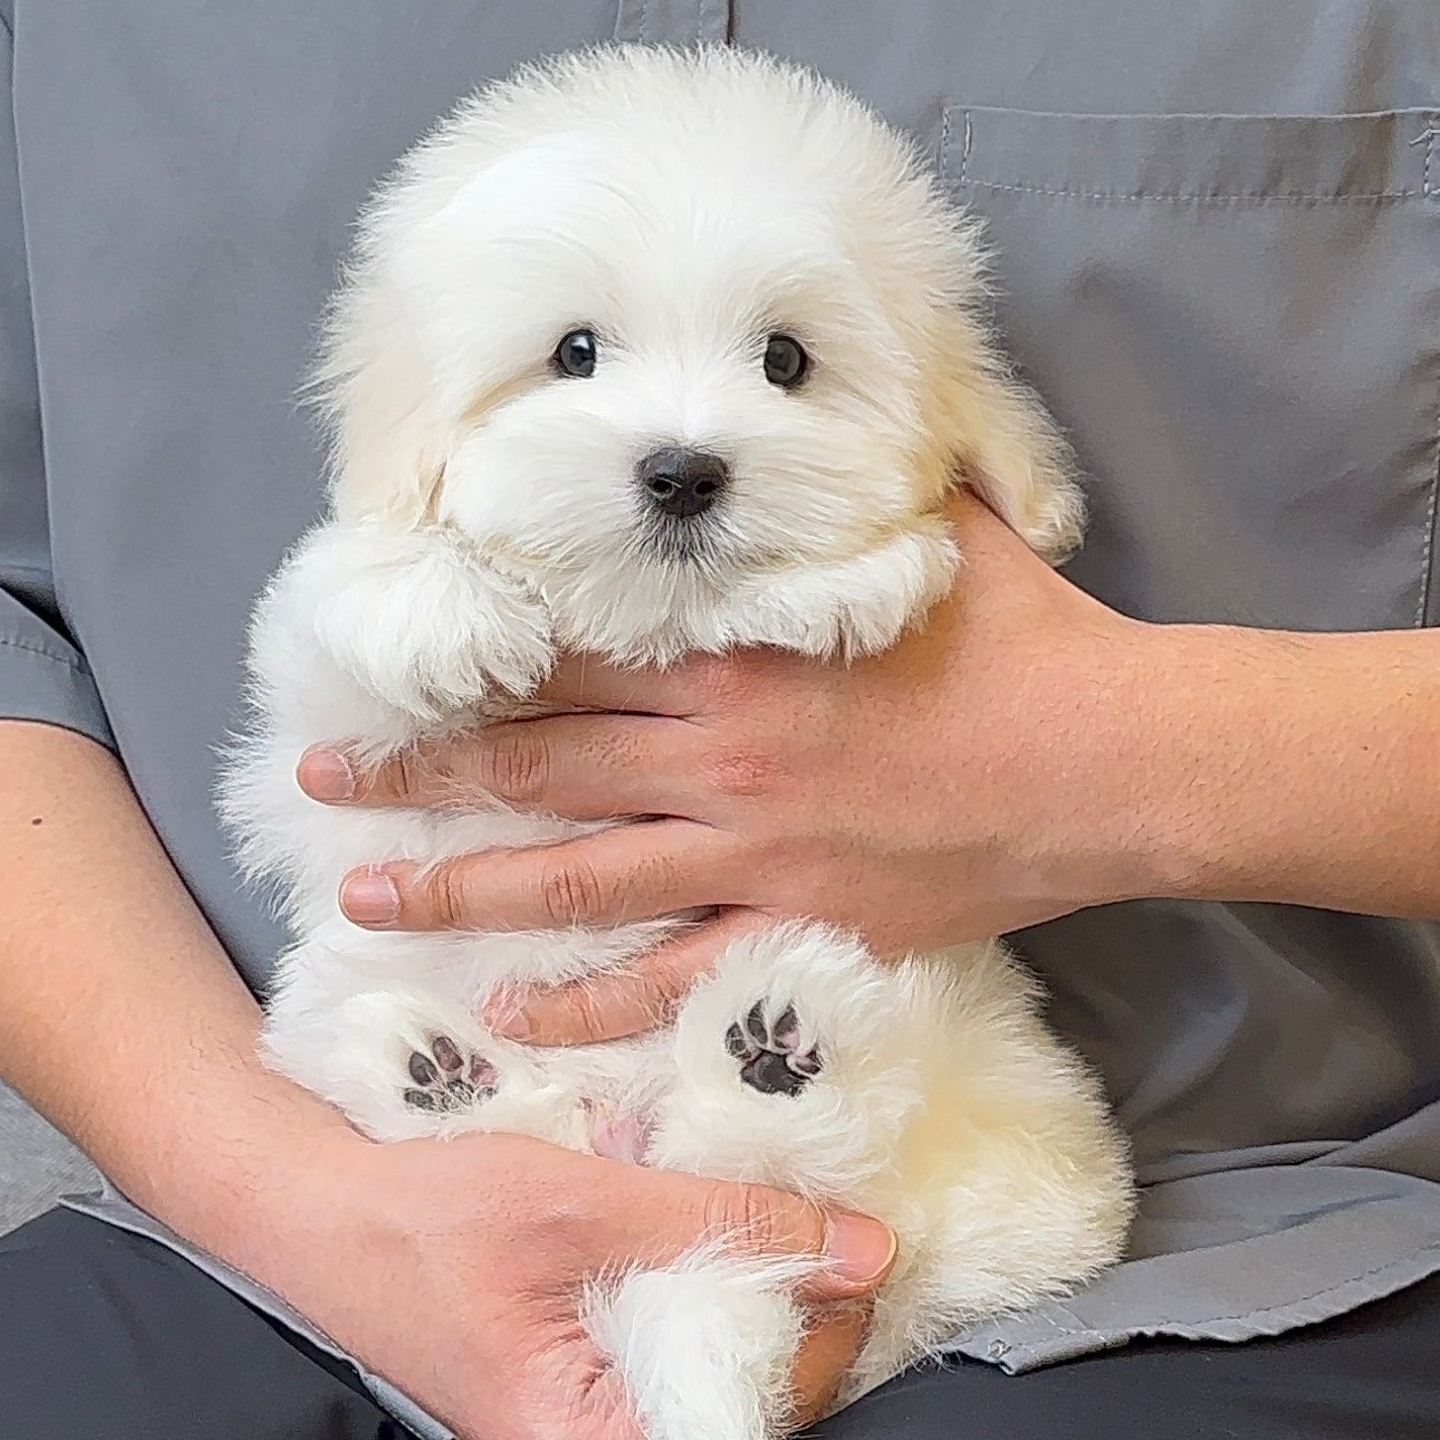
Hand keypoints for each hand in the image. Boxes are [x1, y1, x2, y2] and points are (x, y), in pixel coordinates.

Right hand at [280, 1132, 896, 1439]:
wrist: (319, 1224)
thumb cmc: (425, 1215)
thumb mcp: (583, 1200)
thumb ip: (726, 1225)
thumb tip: (866, 1251)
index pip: (757, 1415)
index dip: (823, 1332)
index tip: (860, 1254)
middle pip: (741, 1436)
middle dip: (790, 1340)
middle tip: (822, 1249)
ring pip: (708, 1432)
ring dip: (743, 1348)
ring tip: (757, 1262)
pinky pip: (665, 1426)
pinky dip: (692, 1359)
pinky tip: (696, 1293)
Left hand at [297, 494, 1163, 1043]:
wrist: (1115, 760)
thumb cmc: (1025, 639)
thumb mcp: (925, 525)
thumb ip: (839, 490)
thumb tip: (803, 426)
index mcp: (732, 649)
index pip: (563, 655)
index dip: (465, 663)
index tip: (386, 662)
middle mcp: (718, 749)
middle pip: (534, 761)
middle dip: (418, 771)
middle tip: (324, 777)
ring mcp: (750, 847)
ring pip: (570, 874)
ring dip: (458, 888)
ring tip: (366, 897)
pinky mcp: (794, 922)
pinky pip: (668, 974)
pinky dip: (588, 1000)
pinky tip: (513, 1013)